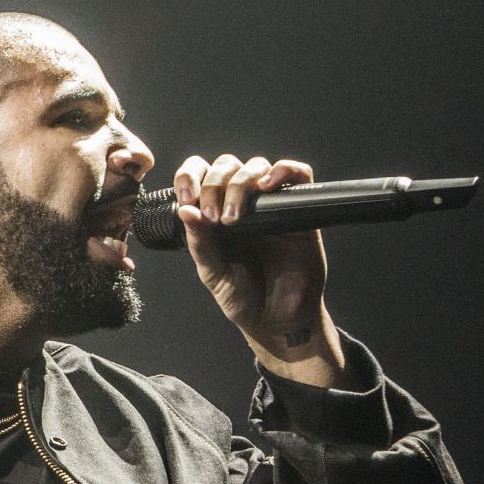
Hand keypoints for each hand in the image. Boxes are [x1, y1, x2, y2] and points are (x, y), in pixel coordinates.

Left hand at [174, 154, 349, 386]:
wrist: (278, 317)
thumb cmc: (243, 296)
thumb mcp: (212, 272)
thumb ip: (199, 243)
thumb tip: (185, 212)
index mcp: (212, 213)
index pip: (198, 175)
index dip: (189, 176)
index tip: (187, 198)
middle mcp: (240, 203)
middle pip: (227, 166)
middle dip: (214, 185)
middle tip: (215, 217)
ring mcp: (269, 205)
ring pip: (256, 166)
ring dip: (241, 183)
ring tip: (235, 216)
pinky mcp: (298, 209)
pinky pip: (298, 174)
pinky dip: (283, 171)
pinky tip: (267, 186)